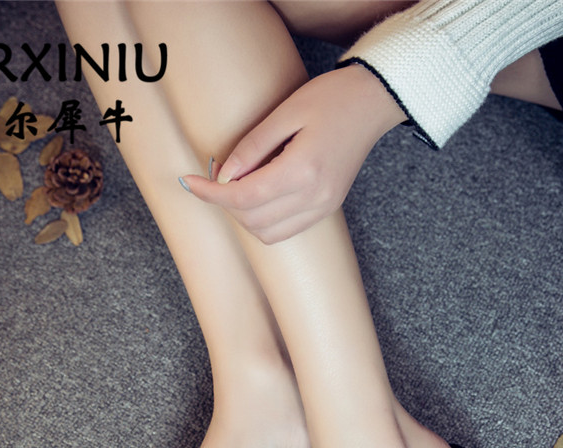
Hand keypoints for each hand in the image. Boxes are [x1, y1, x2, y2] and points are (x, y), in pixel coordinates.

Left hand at [179, 65, 405, 244]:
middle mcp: (314, 198)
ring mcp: (323, 208)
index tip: (189, 182)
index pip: (244, 197)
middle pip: (252, 220)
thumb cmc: (331, 98)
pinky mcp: (326, 210)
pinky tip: (256, 196)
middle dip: (225, 204)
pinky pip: (285, 231)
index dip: (211, 193)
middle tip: (213, 178)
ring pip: (267, 234)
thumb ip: (252, 147)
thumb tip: (222, 175)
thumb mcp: (285, 113)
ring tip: (235, 187)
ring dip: (243, 216)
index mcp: (302, 171)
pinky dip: (263, 221)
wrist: (373, 103)